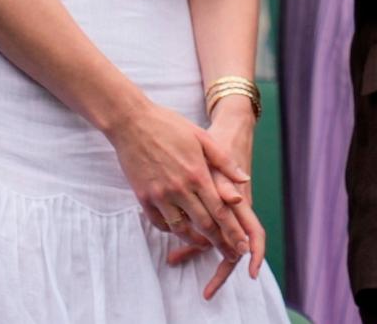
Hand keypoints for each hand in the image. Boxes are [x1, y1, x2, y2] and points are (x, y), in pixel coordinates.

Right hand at [103, 100, 252, 260]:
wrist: (132, 123)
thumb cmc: (170, 126)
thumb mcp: (203, 138)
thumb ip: (224, 162)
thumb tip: (244, 180)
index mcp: (198, 174)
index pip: (220, 211)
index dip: (232, 231)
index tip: (241, 244)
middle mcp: (179, 189)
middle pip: (204, 224)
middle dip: (219, 241)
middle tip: (230, 252)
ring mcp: (159, 195)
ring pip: (181, 227)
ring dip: (195, 239)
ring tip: (207, 245)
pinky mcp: (143, 197)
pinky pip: (160, 222)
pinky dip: (172, 229)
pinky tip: (181, 229)